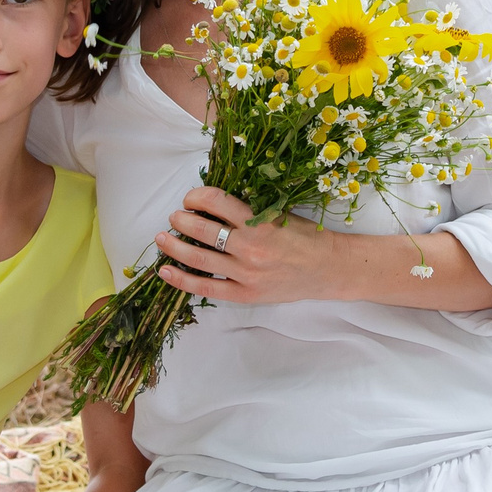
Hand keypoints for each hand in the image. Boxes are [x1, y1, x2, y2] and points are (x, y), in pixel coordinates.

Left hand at [154, 186, 334, 303]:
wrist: (328, 268)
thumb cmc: (304, 237)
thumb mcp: (279, 213)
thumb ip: (248, 210)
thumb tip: (211, 204)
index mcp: (260, 222)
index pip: (216, 202)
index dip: (197, 196)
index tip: (191, 198)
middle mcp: (250, 247)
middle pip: (202, 230)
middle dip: (181, 220)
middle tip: (175, 217)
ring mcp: (246, 273)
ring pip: (198, 258)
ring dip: (174, 245)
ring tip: (162, 238)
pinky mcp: (245, 294)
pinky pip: (205, 287)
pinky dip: (182, 279)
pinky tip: (165, 270)